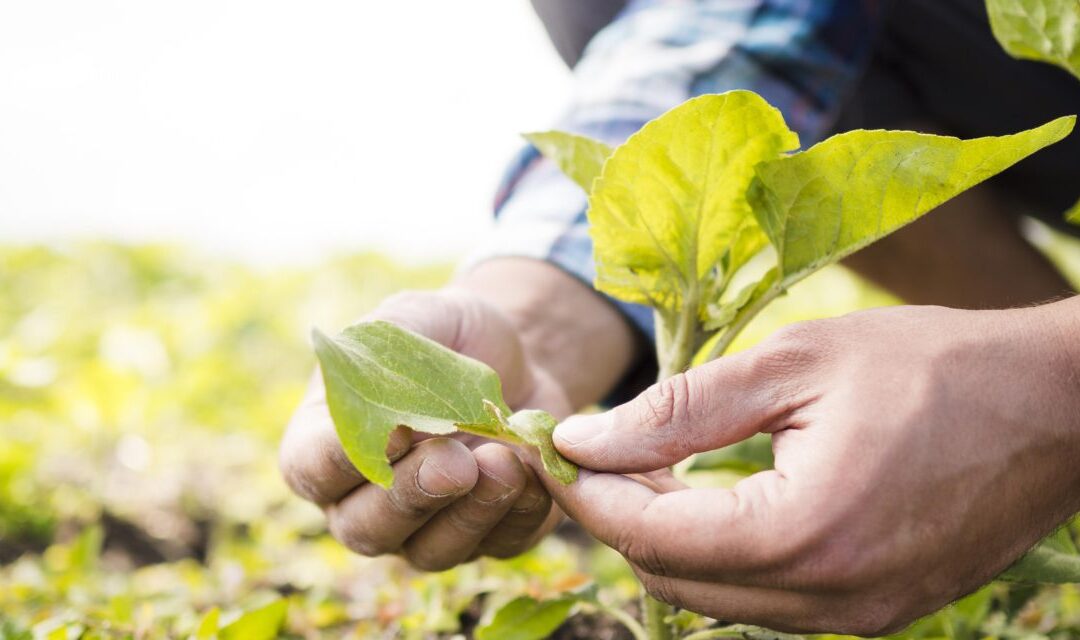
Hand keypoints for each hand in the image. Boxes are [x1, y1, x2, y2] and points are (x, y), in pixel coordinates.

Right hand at [280, 288, 571, 569]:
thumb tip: (389, 416)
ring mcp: (424, 528)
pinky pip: (498, 545)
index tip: (392, 431)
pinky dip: (519, 513)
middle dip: (413, 496)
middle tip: (455, 461)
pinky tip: (533, 470)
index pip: (312, 470)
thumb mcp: (414, 318)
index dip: (343, 460)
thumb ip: (386, 354)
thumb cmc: (447, 336)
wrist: (518, 357)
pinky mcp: (487, 537)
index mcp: (326, 443)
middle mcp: (365, 500)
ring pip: (431, 551)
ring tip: (504, 462)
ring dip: (469, 513)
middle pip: (366, 529)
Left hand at [545, 302, 1079, 634]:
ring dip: (667, 538)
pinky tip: (711, 497)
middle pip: (673, 578)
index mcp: (805, 533)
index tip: (552, 446)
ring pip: (715, 597)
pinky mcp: (877, 612)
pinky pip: (766, 599)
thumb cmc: (932, 365)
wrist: (1059, 404)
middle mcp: (830, 599)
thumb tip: (583, 440)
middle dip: (618, 517)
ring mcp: (858, 618)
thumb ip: (679, 409)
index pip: (651, 535)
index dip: (588, 492)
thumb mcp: (794, 364)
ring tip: (644, 467)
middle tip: (590, 453)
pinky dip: (721, 554)